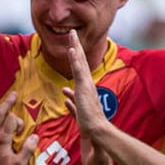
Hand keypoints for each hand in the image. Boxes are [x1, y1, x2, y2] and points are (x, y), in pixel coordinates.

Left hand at [58, 29, 114, 143]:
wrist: (98, 132)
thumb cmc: (90, 125)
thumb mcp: (77, 111)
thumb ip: (72, 103)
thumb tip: (66, 94)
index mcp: (85, 88)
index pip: (79, 69)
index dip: (75, 56)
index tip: (72, 45)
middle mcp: (87, 84)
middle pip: (80, 61)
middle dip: (76, 46)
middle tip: (72, 32)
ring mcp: (86, 84)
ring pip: (80, 62)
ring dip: (76, 47)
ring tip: (71, 34)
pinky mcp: (84, 87)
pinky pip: (79, 70)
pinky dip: (75, 60)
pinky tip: (71, 50)